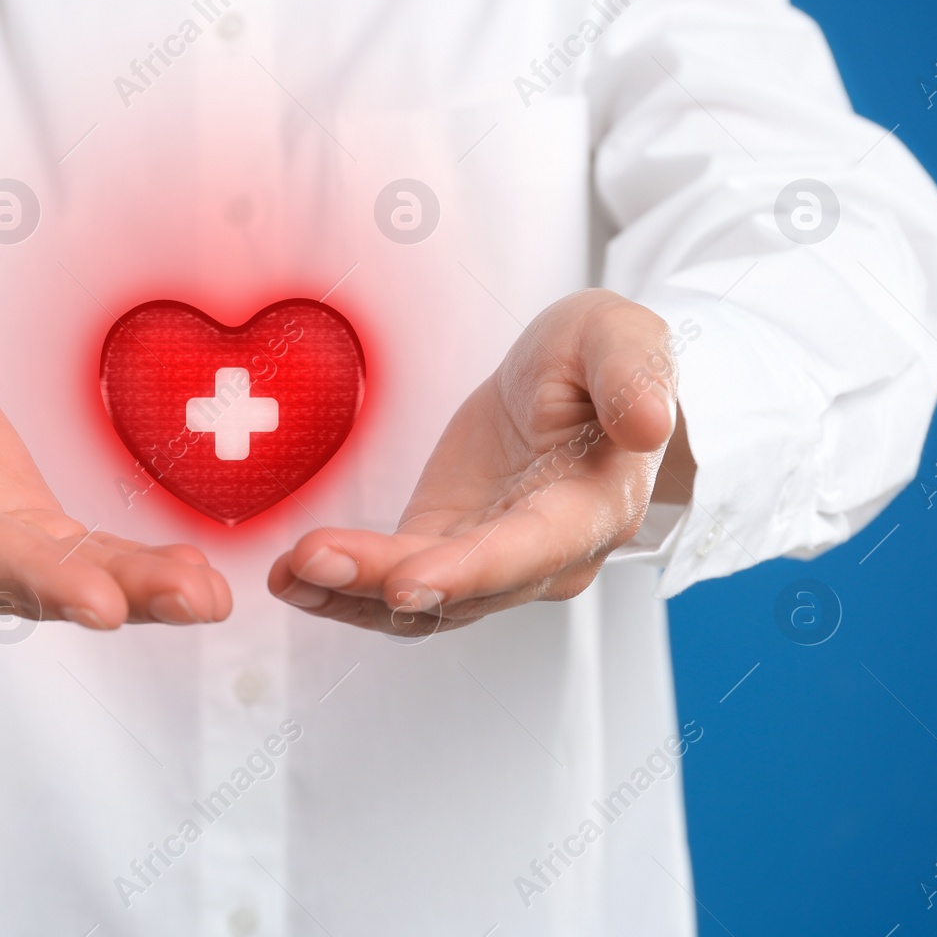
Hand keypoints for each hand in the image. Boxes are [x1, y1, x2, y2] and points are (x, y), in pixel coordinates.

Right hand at [0, 282, 229, 628]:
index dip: (28, 572)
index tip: (98, 600)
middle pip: (22, 580)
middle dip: (109, 593)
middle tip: (190, 600)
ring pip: (64, 583)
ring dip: (140, 593)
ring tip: (208, 596)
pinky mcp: (25, 538)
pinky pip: (85, 563)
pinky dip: (137, 573)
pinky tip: (195, 577)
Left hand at [267, 289, 692, 634]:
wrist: (580, 384)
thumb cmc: (606, 360)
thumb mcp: (622, 337)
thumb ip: (633, 375)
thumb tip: (650, 423)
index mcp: (592, 506)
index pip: (529, 549)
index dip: (469, 570)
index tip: (410, 580)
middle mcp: (543, 555)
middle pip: (460, 586)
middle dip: (381, 582)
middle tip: (311, 562)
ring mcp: (490, 559)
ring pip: (420, 598)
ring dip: (349, 593)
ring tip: (287, 574)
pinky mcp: (445, 546)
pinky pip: (393, 582)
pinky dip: (342, 586)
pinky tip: (290, 576)